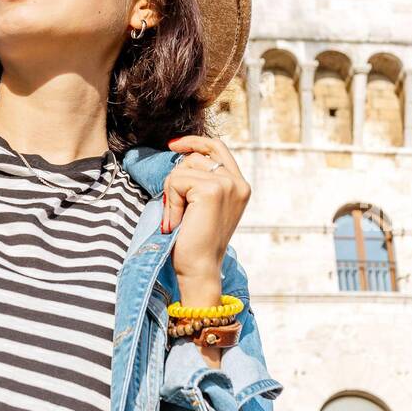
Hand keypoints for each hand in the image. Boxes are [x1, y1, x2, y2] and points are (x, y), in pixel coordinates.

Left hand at [162, 134, 249, 286]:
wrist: (199, 268)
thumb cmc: (196, 240)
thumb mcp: (205, 205)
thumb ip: (202, 180)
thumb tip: (181, 155)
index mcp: (240, 186)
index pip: (217, 147)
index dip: (194, 142)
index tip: (173, 146)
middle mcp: (238, 183)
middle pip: (196, 156)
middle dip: (178, 178)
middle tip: (178, 209)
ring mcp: (227, 184)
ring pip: (183, 168)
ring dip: (173, 192)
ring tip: (179, 217)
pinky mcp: (212, 189)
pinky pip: (177, 180)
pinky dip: (170, 200)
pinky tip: (177, 220)